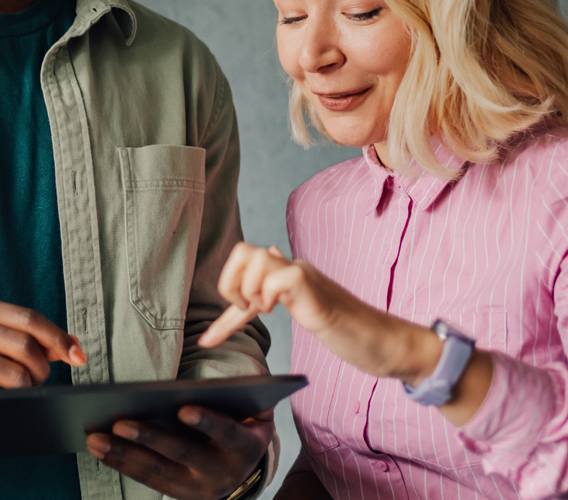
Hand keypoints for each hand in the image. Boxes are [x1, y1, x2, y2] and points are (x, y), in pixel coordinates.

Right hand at [0, 295, 86, 425]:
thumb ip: (27, 334)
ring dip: (29, 387)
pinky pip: (1, 397)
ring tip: (20, 387)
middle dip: (41, 367)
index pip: (28, 317)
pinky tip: (2, 398)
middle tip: (38, 376)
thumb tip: (72, 346)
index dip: (57, 337)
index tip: (77, 355)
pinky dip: (11, 401)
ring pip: (18, 375)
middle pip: (25, 346)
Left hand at [86, 405, 272, 498]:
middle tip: (120, 423)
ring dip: (124, 455)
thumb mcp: (252, 410)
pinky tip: (100, 450)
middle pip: (183, 454)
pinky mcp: (179, 495)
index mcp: (246, 447)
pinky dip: (122, 464)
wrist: (247, 468)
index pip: (227, 434)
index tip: (184, 409)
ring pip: (158, 471)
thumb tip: (217, 377)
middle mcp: (223, 473)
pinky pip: (147, 480)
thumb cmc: (243, 423)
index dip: (208, 422)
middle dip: (150, 438)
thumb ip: (243, 394)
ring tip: (95, 439)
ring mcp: (198, 488)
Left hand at [200, 243, 350, 347]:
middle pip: (241, 250)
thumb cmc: (345, 327)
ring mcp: (301, 274)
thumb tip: (268, 251)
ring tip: (265, 311)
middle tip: (246, 310)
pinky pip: (277, 277)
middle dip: (229, 282)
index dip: (222, 304)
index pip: (240, 272)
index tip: (208, 340)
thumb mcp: (301, 308)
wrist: (381, 340)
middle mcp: (290, 268)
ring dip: (249, 289)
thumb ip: (279, 287)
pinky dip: (268, 295)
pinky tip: (278, 311)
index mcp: (283, 274)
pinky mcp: (311, 287)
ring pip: (255, 257)